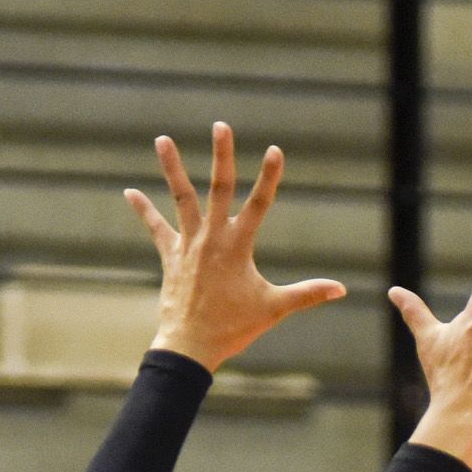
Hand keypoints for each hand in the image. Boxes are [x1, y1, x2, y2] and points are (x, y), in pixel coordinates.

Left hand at [131, 124, 341, 371]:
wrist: (190, 346)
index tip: (275, 150)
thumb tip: (342, 289)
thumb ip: (307, 294)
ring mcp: (188, 244)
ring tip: (161, 139)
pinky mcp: (171, 255)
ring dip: (172, 167)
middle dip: (221, 155)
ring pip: (181, 197)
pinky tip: (129, 191)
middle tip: (220, 126)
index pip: (260, 203)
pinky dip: (143, 210)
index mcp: (239, 246)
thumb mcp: (274, 309)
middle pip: (219, 188)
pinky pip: (156, 228)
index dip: (269, 176)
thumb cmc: (234, 328)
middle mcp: (212, 237)